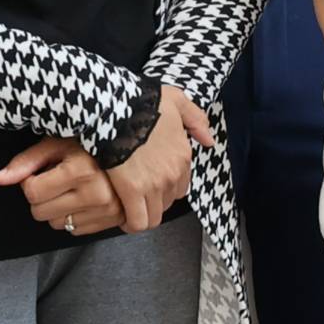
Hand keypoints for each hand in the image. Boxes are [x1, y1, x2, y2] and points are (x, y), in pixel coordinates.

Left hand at [0, 138, 120, 236]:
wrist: (131, 147)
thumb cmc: (88, 141)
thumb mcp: (56, 143)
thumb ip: (26, 162)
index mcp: (81, 170)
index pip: (32, 193)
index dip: (30, 182)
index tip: (42, 171)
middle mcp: (97, 193)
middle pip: (41, 213)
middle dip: (41, 197)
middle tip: (55, 179)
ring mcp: (108, 210)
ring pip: (57, 224)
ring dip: (57, 209)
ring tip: (71, 187)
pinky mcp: (115, 220)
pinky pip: (75, 231)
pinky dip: (73, 217)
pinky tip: (82, 198)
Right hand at [105, 87, 204, 233]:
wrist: (114, 108)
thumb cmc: (141, 102)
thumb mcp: (176, 100)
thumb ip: (196, 119)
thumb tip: (209, 141)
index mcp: (183, 155)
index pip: (180, 186)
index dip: (164, 188)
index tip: (149, 185)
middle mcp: (173, 173)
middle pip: (167, 203)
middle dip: (153, 202)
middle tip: (136, 197)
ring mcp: (154, 184)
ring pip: (153, 217)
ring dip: (142, 215)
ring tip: (127, 209)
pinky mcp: (132, 191)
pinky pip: (137, 221)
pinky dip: (130, 223)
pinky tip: (120, 217)